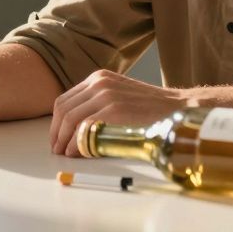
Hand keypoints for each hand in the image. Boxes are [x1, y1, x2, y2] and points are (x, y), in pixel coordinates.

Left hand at [50, 69, 187, 156]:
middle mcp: (99, 83)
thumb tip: (74, 130)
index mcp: (98, 78)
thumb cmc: (149, 109)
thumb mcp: (119, 97)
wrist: (176, 109)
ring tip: (65, 153)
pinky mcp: (114, 110)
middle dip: (56, 132)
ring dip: (63, 140)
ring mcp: (106, 95)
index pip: (64, 100)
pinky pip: (84, 128)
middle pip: (63, 109)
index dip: (56, 122)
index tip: (57, 138)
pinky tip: (77, 152)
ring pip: (70, 119)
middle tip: (57, 149)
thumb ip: (97, 106)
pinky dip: (76, 143)